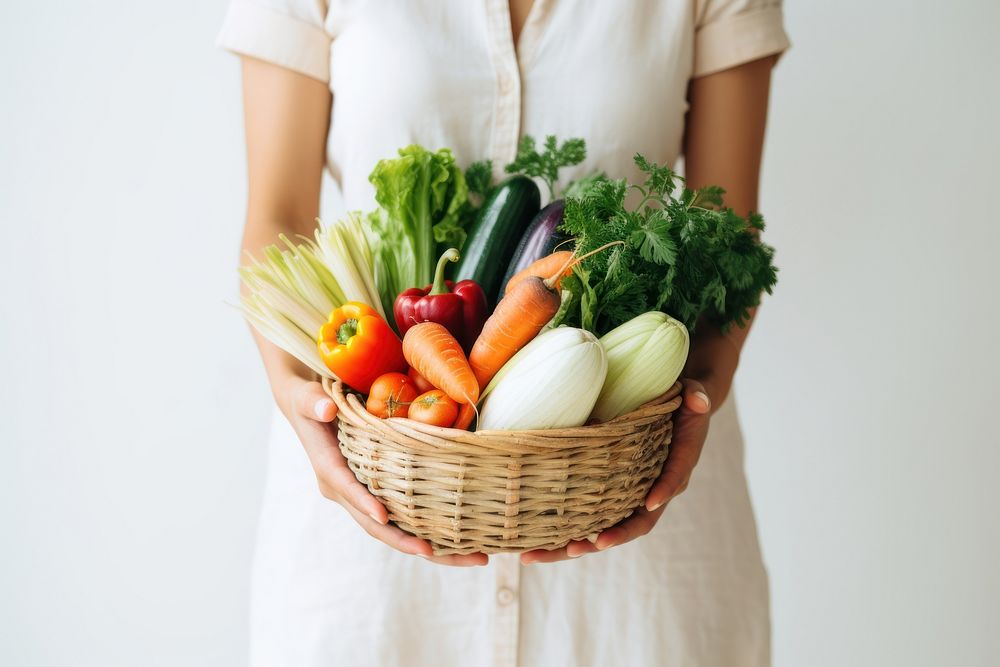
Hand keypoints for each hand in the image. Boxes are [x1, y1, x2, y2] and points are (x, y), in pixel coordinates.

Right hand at [277, 373, 487, 565]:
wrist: (310, 410)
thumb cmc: (311, 401)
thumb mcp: (308, 397)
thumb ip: (314, 402)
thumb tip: (326, 409)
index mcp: (329, 470)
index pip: (348, 490)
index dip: (364, 503)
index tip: (384, 516)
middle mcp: (345, 492)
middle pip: (375, 525)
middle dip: (405, 543)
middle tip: (435, 552)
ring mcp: (363, 498)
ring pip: (395, 531)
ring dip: (432, 549)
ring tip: (473, 557)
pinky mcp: (378, 496)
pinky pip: (405, 520)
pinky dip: (431, 533)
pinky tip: (465, 543)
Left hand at [519, 377, 713, 563]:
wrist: (675, 410)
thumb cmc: (681, 401)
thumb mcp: (693, 395)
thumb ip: (697, 396)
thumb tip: (698, 400)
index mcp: (677, 467)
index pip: (671, 483)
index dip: (662, 492)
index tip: (648, 503)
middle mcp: (654, 490)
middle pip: (634, 524)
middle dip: (608, 538)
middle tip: (581, 547)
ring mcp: (630, 497)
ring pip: (605, 530)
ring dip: (572, 546)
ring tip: (537, 555)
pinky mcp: (611, 496)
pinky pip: (589, 519)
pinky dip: (562, 534)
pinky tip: (532, 543)